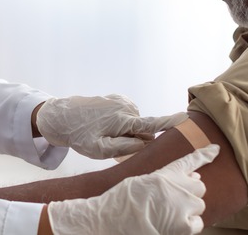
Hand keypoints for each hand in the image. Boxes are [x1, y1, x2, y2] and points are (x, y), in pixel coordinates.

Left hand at [35, 94, 187, 158]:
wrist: (61, 116)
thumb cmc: (79, 136)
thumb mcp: (99, 149)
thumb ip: (124, 148)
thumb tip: (144, 142)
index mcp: (122, 120)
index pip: (151, 123)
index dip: (170, 122)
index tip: (186, 117)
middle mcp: (125, 107)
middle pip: (144, 128)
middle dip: (137, 138)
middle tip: (112, 143)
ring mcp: (121, 100)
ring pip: (136, 122)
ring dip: (127, 130)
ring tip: (104, 133)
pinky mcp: (117, 98)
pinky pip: (128, 115)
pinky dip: (122, 122)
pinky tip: (105, 124)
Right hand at [47, 144, 219, 234]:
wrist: (116, 218)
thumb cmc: (123, 200)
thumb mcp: (142, 180)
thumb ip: (165, 179)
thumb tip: (189, 179)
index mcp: (166, 172)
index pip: (191, 160)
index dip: (205, 154)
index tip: (216, 150)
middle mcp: (179, 186)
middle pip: (199, 187)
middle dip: (191, 192)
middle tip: (176, 200)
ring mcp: (184, 205)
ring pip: (199, 206)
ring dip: (189, 209)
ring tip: (170, 214)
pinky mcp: (184, 224)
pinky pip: (198, 224)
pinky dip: (189, 225)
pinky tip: (174, 225)